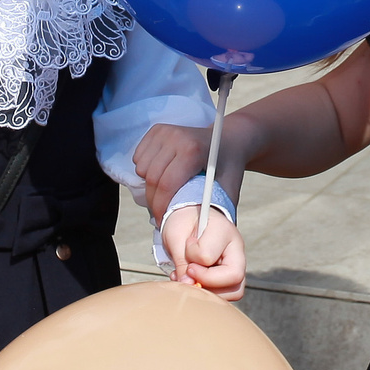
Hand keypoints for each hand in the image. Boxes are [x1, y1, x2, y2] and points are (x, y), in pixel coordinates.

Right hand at [133, 120, 252, 219]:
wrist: (229, 139)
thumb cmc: (229, 166)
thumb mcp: (229, 189)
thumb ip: (218, 211)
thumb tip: (205, 239)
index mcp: (193, 150)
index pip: (166, 184)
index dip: (161, 208)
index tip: (164, 223)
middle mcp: (176, 137)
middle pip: (151, 179)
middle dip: (154, 202)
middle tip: (162, 215)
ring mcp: (164, 131)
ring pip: (142, 169)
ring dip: (150, 186)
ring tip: (166, 193)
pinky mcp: (156, 130)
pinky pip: (139, 158)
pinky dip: (146, 171)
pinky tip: (164, 174)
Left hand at [159, 202, 245, 298]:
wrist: (192, 218)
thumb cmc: (185, 223)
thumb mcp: (176, 236)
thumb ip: (181, 261)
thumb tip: (188, 285)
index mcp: (223, 230)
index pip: (208, 256)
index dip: (191, 259)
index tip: (184, 250)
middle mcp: (237, 249)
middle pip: (234, 277)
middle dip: (207, 282)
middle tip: (189, 273)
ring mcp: (237, 264)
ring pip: (235, 291)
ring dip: (210, 292)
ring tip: (191, 279)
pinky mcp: (232, 277)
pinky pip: (228, 295)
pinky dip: (211, 295)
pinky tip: (197, 282)